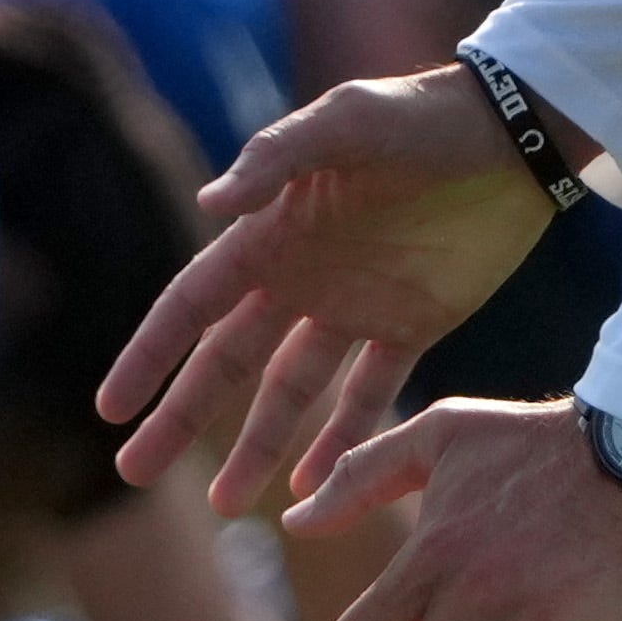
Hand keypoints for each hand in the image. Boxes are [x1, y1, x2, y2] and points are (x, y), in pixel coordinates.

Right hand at [98, 67, 560, 519]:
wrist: (510, 131)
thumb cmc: (420, 114)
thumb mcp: (345, 122)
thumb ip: (275, 160)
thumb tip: (207, 206)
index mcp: (270, 235)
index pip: (191, 307)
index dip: (149, 357)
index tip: (110, 408)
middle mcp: (300, 278)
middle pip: (225, 364)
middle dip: (180, 418)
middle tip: (134, 472)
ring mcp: (353, 307)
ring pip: (289, 393)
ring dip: (256, 447)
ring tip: (227, 506)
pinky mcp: (411, 325)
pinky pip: (368, 395)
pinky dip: (343, 440)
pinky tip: (315, 489)